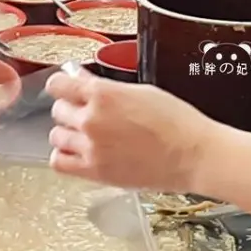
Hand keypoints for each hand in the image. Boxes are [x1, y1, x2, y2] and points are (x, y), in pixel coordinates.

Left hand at [45, 69, 218, 191]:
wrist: (194, 155)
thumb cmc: (176, 122)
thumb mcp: (140, 91)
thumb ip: (103, 86)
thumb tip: (79, 78)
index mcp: (102, 94)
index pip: (57, 85)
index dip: (62, 86)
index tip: (66, 89)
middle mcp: (91, 119)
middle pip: (58, 110)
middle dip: (71, 109)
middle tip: (88, 114)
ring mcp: (91, 147)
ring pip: (56, 136)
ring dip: (68, 134)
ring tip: (86, 136)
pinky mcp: (95, 171)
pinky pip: (59, 163)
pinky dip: (64, 157)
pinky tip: (78, 154)